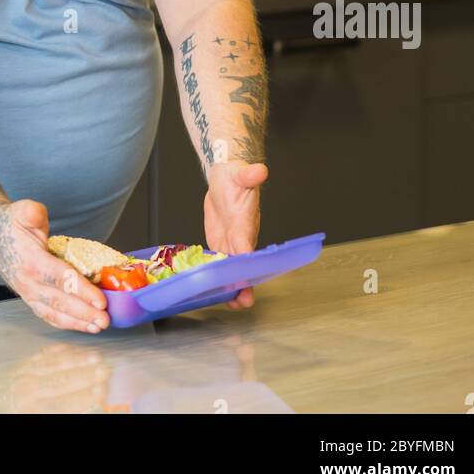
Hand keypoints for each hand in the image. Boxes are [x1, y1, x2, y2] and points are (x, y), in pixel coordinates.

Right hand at [0, 198, 110, 333]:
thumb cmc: (10, 223)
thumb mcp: (21, 210)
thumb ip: (32, 213)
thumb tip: (39, 216)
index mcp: (30, 261)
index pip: (60, 279)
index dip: (81, 291)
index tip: (100, 300)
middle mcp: (27, 282)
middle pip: (59, 301)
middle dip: (84, 313)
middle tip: (105, 319)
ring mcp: (27, 293)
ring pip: (53, 312)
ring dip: (77, 322)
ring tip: (98, 327)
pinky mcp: (29, 298)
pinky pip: (47, 314)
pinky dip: (65, 323)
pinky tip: (82, 326)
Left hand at [203, 160, 268, 310]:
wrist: (225, 178)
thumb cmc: (236, 176)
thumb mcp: (240, 173)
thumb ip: (249, 175)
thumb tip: (260, 170)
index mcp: (245, 223)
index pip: (246, 245)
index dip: (245, 262)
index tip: (244, 278)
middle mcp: (241, 237)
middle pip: (243, 265)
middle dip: (244, 284)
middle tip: (242, 303)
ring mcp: (231, 242)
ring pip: (232, 268)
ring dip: (231, 285)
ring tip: (229, 303)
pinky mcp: (220, 243)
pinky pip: (219, 263)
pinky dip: (217, 277)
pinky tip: (212, 289)